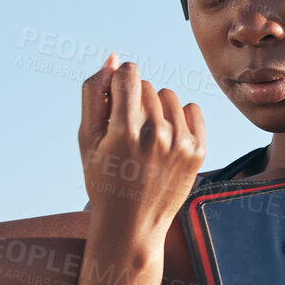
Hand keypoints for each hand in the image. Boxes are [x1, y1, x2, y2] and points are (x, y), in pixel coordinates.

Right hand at [78, 52, 205, 237]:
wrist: (131, 225)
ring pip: (168, 95)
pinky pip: (192, 109)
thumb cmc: (103, 180)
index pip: (128, 73)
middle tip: (126, 132)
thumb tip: (113, 58)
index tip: (114, 102)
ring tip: (145, 135)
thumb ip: (95, 94)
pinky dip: (179, 117)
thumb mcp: (87, 139)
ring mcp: (180, 143)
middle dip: (134, 100)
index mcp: (125, 130)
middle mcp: (156, 134)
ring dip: (156, 107)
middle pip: (146, 86)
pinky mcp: (198, 151)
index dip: (118, 82)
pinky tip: (166, 137)